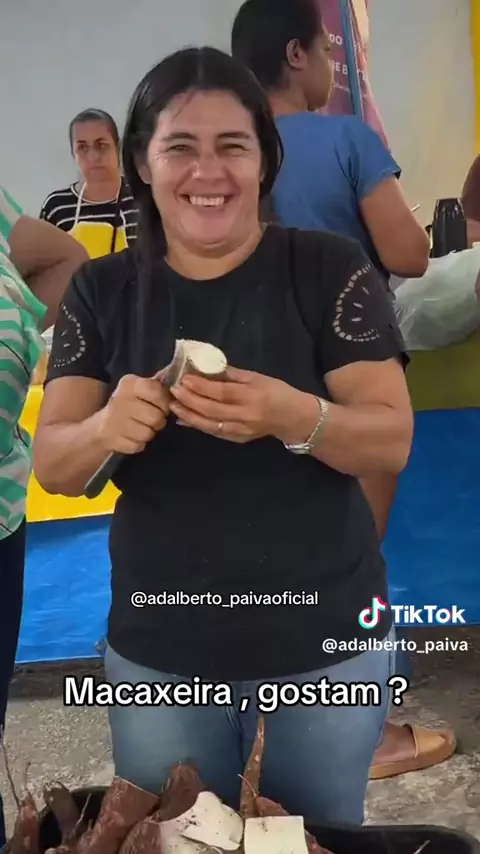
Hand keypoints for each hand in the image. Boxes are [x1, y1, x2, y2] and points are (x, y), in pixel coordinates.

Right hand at [97, 373, 169, 454]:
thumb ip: (158, 384)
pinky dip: (138, 444)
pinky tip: (131, 436)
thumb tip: (179, 374)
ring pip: (148, 433)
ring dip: (149, 433)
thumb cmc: (127, 405)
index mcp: (129, 384)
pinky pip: (138, 446)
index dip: (164, 402)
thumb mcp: (139, 389)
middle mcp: (120, 399)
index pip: (157, 391)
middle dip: (158, 421)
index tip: (160, 405)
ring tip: (141, 427)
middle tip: (151, 419)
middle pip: (156, 417)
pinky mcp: (113, 439)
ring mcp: (114, 420)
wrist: (102, 426)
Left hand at [169, 366, 318, 443]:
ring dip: (189, 415)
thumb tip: (206, 367)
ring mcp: (241, 430)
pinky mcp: (238, 439)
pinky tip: (184, 419)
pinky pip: (214, 432)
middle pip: (212, 409)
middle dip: (190, 400)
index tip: (184, 379)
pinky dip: (197, 425)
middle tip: (174, 390)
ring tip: (174, 405)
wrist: (294, 418)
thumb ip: (231, 374)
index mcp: (252, 396)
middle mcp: (246, 415)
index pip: (222, 392)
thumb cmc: (277, 392)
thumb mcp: (257, 377)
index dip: (201, 386)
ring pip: (210, 424)